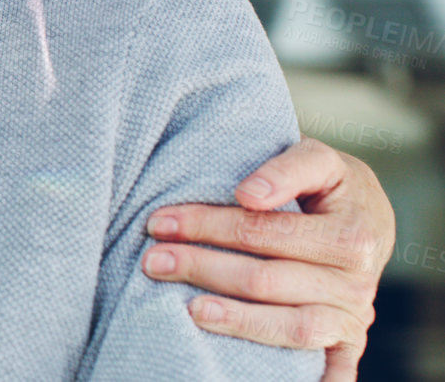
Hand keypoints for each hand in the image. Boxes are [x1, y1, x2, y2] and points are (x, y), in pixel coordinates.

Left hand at [138, 138, 392, 381]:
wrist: (369, 219)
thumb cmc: (330, 186)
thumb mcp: (320, 161)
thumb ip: (287, 169)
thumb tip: (249, 194)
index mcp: (352, 235)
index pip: (266, 231)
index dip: (208, 225)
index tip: (159, 222)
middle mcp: (356, 283)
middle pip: (267, 279)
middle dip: (202, 267)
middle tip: (151, 260)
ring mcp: (351, 318)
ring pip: (290, 328)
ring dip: (235, 320)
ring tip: (187, 309)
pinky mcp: (347, 345)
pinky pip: (327, 369)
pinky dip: (305, 379)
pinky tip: (257, 376)